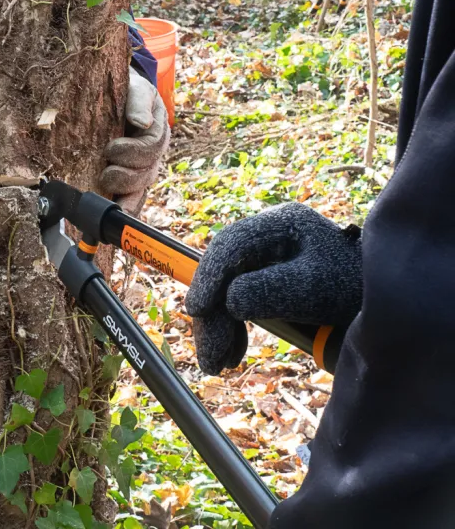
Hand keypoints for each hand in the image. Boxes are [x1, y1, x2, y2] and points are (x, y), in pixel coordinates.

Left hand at [98, 67, 169, 214]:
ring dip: (124, 197)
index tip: (110, 149)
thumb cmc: (126, 90)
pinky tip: (113, 217)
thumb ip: (138, 101)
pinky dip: (124, 209)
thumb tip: (142, 122)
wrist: (116, 95)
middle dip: (125, 177)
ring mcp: (141, 168)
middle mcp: (153, 154)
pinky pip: (131, 199)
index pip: (151, 148)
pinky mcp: (128, 179)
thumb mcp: (134, 87)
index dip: (131, 152)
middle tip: (105, 173)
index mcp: (157, 131)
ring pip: (140, 190)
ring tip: (107, 197)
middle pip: (146, 174)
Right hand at [184, 203, 362, 374]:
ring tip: (218, 363)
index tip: (197, 311)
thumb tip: (229, 301)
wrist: (392, 303)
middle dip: (213, 316)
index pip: (230, 245)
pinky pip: (238, 304)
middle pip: (223, 273)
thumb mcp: (314, 288)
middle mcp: (268, 239)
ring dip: (219, 328)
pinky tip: (232, 354)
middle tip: (210, 356)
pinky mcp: (269, 284)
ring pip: (226, 292)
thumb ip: (270, 290)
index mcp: (281, 225)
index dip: (209, 277)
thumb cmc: (357, 288)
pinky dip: (232, 329)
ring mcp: (267, 261)